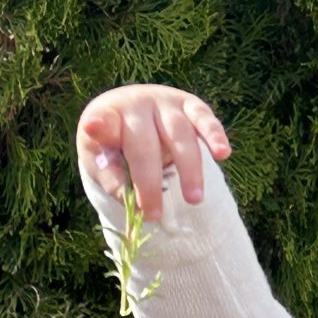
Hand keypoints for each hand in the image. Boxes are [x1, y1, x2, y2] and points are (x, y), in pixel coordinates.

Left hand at [76, 85, 230, 222]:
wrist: (132, 112)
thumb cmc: (115, 145)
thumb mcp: (103, 161)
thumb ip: (113, 180)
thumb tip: (135, 206)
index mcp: (109, 115)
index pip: (104, 122)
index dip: (100, 126)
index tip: (94, 127)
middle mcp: (138, 104)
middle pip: (146, 144)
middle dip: (150, 183)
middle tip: (153, 215)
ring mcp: (166, 102)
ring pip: (180, 135)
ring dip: (189, 168)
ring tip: (194, 200)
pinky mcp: (190, 105)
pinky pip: (204, 119)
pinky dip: (215, 135)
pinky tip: (223, 153)